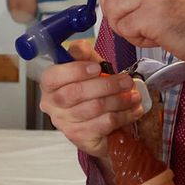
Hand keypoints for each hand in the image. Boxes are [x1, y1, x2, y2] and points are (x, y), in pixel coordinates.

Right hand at [38, 41, 142, 158]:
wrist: (101, 126)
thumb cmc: (92, 94)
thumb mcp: (89, 70)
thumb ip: (84, 56)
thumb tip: (79, 46)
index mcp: (50, 86)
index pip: (53, 77)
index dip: (75, 71)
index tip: (97, 68)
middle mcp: (52, 106)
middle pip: (76, 93)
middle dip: (106, 85)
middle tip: (126, 81)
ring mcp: (65, 124)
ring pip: (94, 108)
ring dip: (119, 100)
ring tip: (133, 96)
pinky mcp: (80, 138)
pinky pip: (104, 123)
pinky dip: (123, 115)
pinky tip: (133, 110)